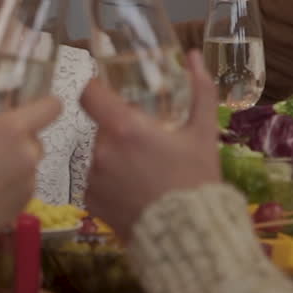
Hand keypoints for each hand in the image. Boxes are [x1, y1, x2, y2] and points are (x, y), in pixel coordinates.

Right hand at [0, 84, 61, 228]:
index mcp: (11, 129)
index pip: (51, 107)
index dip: (41, 105)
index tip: (21, 109)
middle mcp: (27, 154)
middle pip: (36, 136)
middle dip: (18, 137)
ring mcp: (29, 182)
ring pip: (30, 162)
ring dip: (14, 161)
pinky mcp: (24, 204)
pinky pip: (24, 184)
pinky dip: (12, 182)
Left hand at [81, 51, 221, 237]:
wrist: (187, 237)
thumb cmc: (196, 180)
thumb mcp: (203, 133)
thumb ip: (200, 90)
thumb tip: (194, 55)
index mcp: (123, 128)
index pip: (89, 92)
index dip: (97, 88)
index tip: (109, 92)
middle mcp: (100, 150)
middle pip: (96, 125)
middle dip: (114, 128)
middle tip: (140, 139)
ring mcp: (91, 178)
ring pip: (94, 152)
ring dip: (110, 154)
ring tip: (140, 168)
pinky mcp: (89, 201)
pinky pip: (91, 179)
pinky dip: (107, 179)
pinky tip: (132, 188)